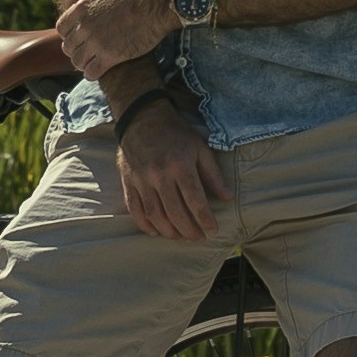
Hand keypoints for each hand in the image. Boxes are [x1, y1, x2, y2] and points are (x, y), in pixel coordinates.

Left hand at [55, 0, 174, 81]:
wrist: (157, 4)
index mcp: (81, 9)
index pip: (61, 29)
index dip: (69, 33)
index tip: (80, 35)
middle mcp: (85, 27)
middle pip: (68, 47)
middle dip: (76, 49)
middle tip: (88, 50)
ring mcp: (97, 42)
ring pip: (77, 61)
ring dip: (83, 63)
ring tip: (92, 60)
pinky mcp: (111, 56)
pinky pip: (91, 72)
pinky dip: (92, 73)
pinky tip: (99, 68)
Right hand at [117, 100, 231, 240]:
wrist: (142, 118)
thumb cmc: (175, 132)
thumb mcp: (199, 147)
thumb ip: (213, 174)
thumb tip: (227, 197)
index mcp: (180, 165)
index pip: (195, 200)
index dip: (205, 219)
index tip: (213, 231)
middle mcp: (160, 175)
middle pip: (175, 212)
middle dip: (189, 230)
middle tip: (198, 238)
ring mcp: (141, 180)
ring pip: (155, 215)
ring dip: (168, 231)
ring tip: (180, 237)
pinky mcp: (128, 182)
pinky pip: (135, 209)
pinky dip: (144, 225)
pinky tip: (156, 232)